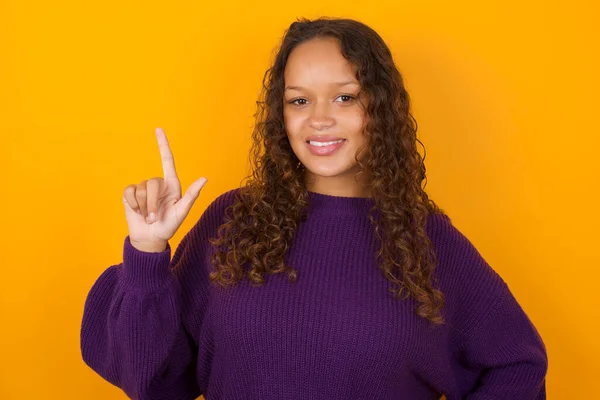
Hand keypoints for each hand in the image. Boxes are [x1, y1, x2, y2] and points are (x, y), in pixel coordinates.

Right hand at [122, 127, 207, 251]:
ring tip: (148, 217)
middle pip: (152, 183)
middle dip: (152, 203)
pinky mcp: (130, 195)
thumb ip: (192, 195)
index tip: (158, 129)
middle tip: (154, 218)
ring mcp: (143, 189)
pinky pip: (129, 192)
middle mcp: (157, 184)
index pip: (167, 160)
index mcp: (171, 185)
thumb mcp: (181, 212)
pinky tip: (136, 212)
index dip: (163, 144)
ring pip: (141, 190)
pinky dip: (133, 204)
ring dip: (144, 207)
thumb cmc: (168, 226)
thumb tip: (205, 178)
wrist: (149, 238)